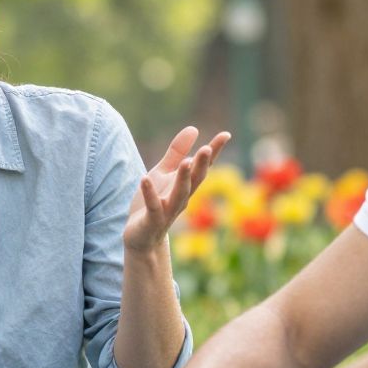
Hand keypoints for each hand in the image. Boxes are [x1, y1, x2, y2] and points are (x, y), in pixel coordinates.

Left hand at [124, 127, 230, 250]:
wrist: (141, 238)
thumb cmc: (153, 203)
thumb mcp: (163, 174)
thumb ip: (176, 153)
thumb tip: (194, 128)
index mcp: (186, 186)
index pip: (203, 167)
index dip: (214, 151)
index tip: (226, 134)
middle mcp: (181, 199)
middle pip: (195, 180)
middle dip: (201, 165)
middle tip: (207, 148)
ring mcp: (168, 211)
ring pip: (179, 194)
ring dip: (183, 179)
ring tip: (186, 162)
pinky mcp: (152, 221)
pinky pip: (152, 207)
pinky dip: (149, 194)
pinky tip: (145, 179)